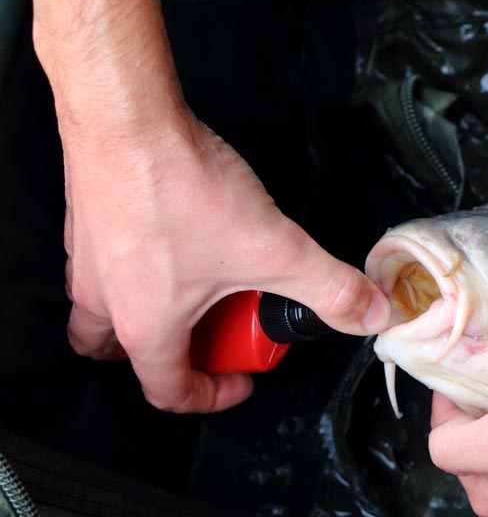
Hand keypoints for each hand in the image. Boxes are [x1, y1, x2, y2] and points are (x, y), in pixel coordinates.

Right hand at [62, 114, 390, 412]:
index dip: (212, 396)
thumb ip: (331, 288)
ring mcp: (86, 260)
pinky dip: (136, 268)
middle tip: (216, 334)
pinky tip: (178, 240)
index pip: (168, 391)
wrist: (127, 120)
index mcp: (146, 326)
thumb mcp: (276, 250)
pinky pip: (102, 265)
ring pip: (103, 312)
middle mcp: (105, 301)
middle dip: (172, 357)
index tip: (243, 378)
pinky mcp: (85, 222)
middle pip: (123, 356)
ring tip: (199, 289)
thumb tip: (372, 314)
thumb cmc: (183, 191)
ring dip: (147, 313)